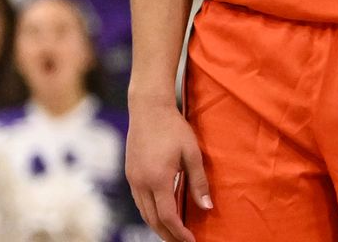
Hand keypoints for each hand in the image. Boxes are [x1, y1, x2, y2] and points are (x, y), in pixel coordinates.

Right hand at [127, 97, 210, 241]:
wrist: (148, 109)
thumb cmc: (174, 128)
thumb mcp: (192, 153)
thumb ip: (199, 182)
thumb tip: (207, 207)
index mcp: (157, 179)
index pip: (167, 216)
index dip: (179, 232)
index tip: (191, 241)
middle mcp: (141, 183)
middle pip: (153, 219)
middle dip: (168, 234)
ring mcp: (133, 179)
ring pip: (143, 212)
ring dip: (157, 226)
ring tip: (173, 233)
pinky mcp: (130, 174)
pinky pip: (139, 202)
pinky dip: (150, 213)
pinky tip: (160, 214)